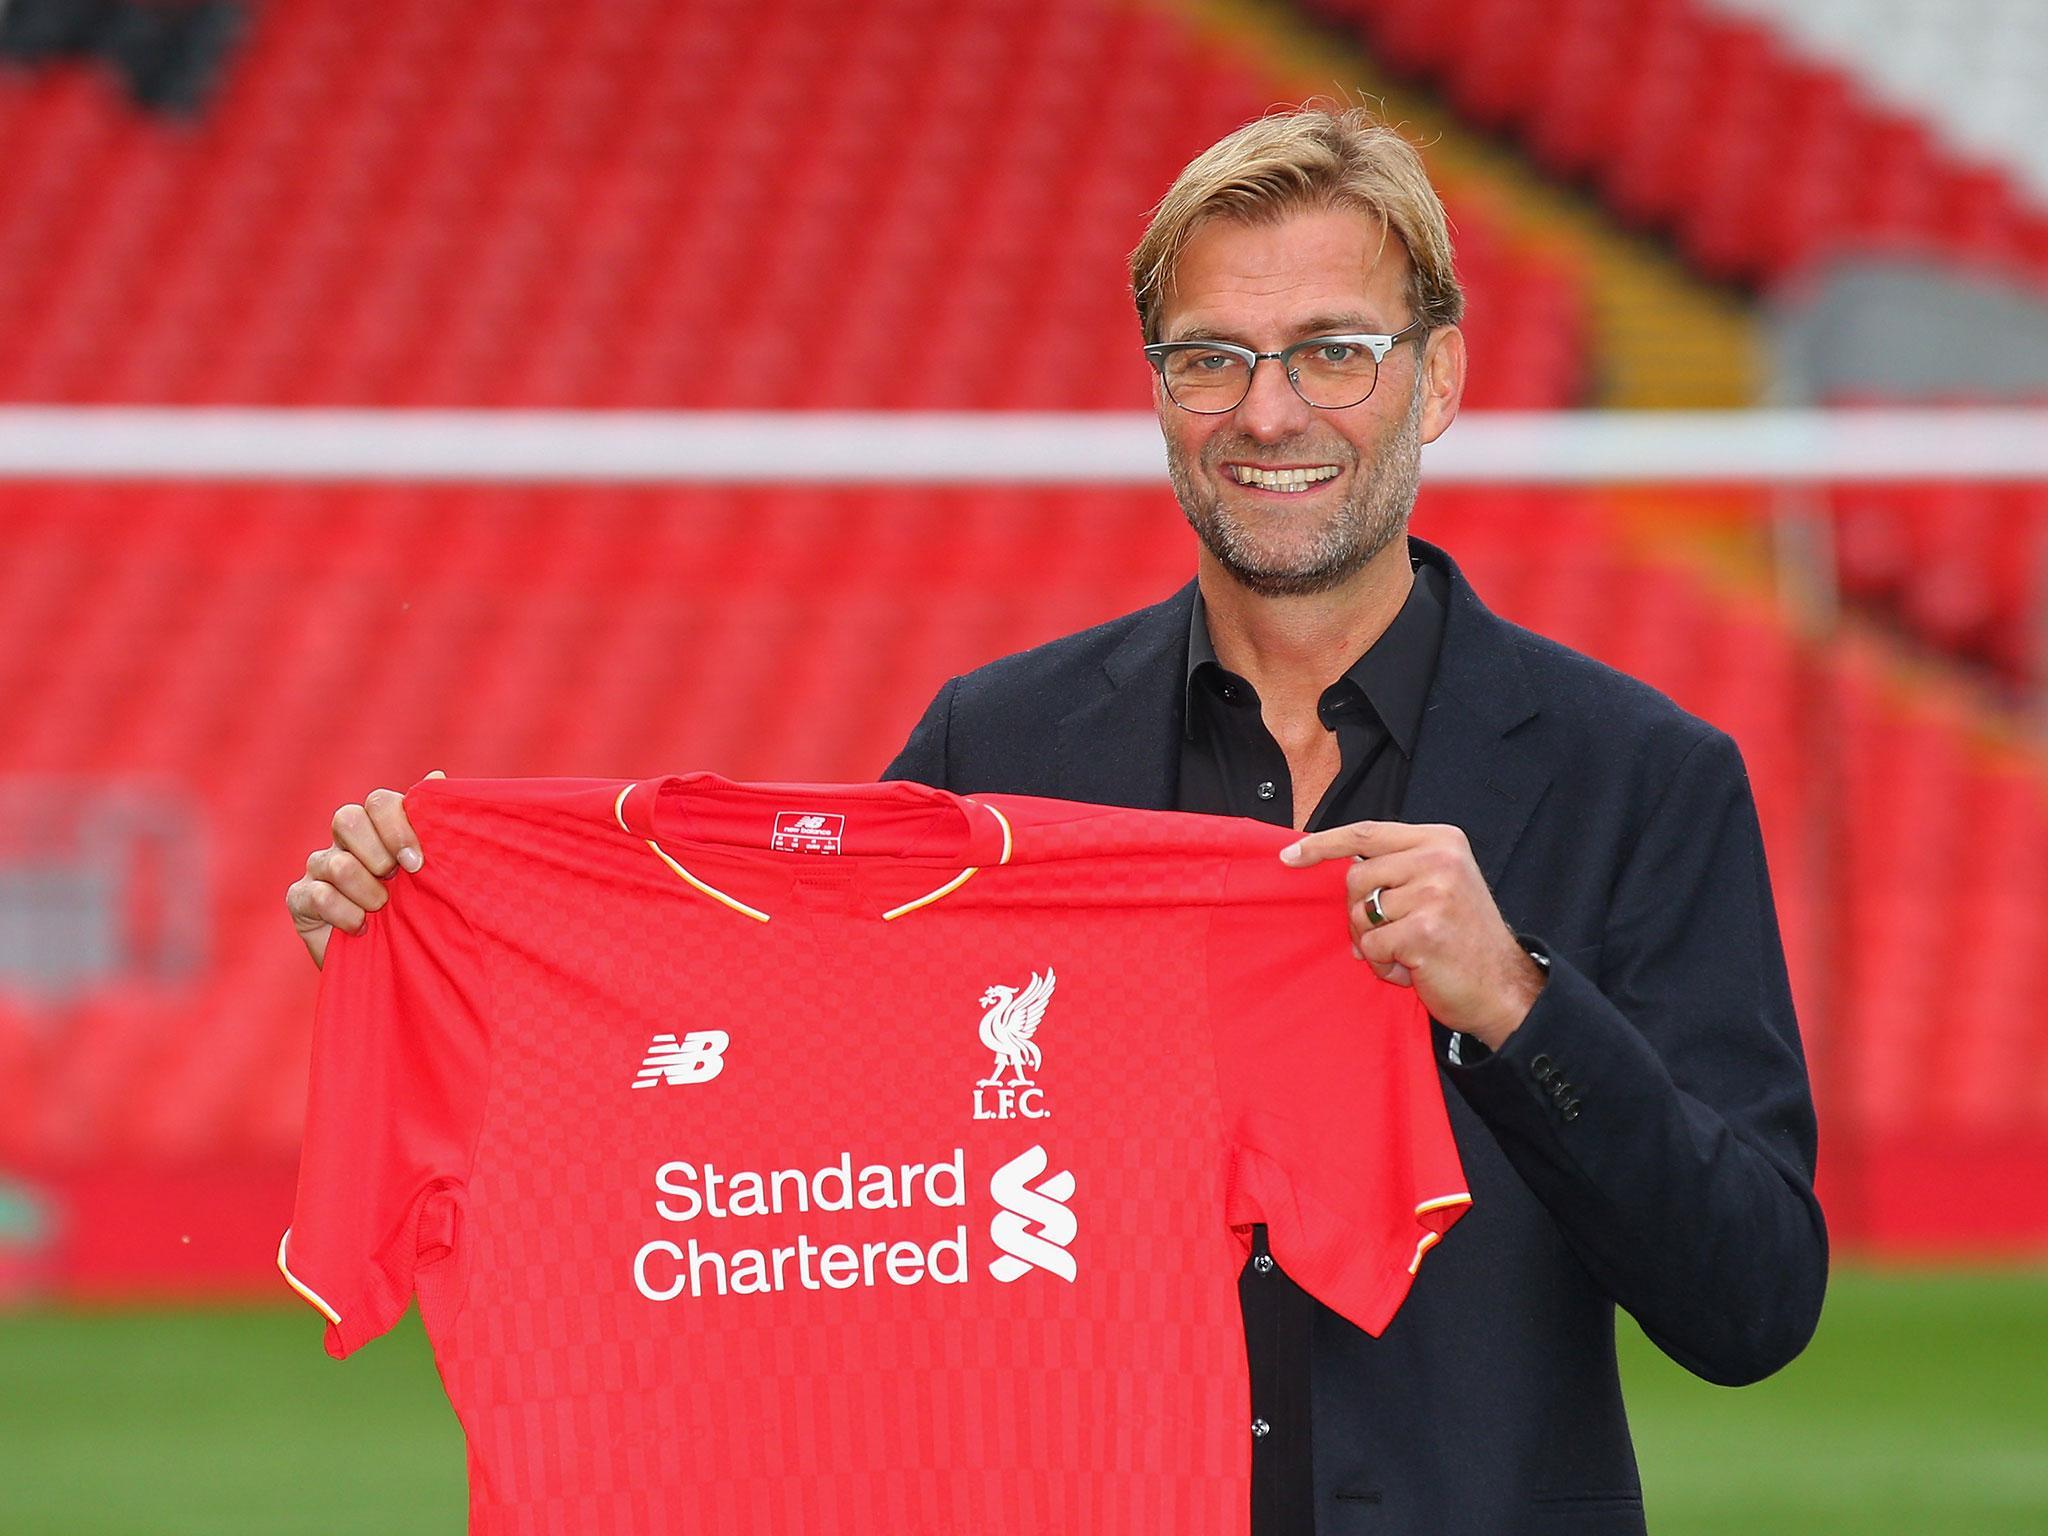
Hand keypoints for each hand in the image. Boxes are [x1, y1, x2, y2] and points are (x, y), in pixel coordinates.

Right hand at [285, 771, 441, 968]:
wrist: (395, 963)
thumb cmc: (419, 912)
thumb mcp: (434, 873)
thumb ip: (433, 827)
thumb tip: (437, 776)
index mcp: (379, 828)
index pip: (378, 802)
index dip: (397, 827)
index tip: (416, 862)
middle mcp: (345, 841)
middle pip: (346, 818)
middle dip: (377, 853)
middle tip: (395, 881)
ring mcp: (318, 868)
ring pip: (336, 863)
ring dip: (368, 892)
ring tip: (381, 909)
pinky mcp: (300, 899)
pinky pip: (317, 896)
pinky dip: (346, 915)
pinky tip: (362, 928)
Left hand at [1280, 819, 1545, 1049]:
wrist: (1504, 987)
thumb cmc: (1464, 939)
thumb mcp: (1439, 884)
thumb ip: (1397, 868)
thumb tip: (1337, 865)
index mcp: (1442, 840)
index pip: (1367, 833)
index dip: (1323, 844)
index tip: (1290, 856)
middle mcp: (1440, 860)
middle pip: (1356, 878)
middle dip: (1359, 913)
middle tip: (1390, 935)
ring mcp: (1433, 894)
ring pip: (1360, 914)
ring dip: (1374, 943)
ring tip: (1409, 953)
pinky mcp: (1423, 931)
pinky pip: (1370, 946)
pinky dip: (1383, 966)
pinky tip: (1414, 970)